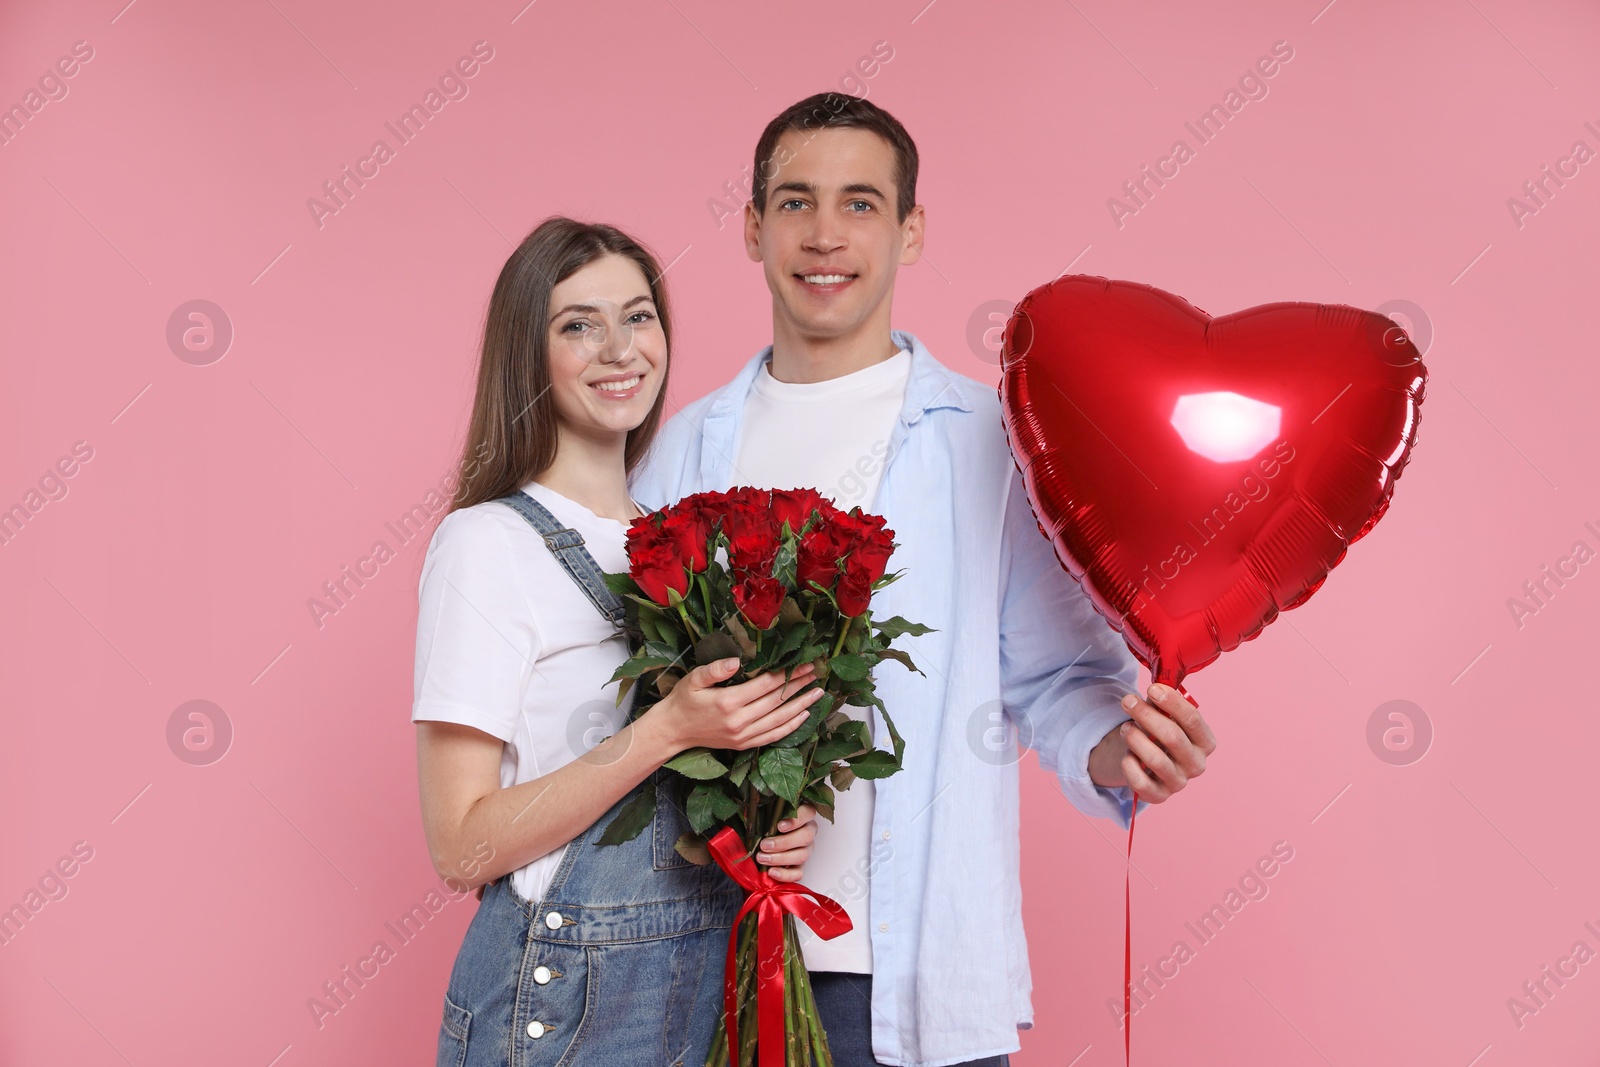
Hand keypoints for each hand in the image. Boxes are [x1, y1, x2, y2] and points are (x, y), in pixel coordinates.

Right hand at [651, 659, 822, 752]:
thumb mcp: (694, 679)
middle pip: (776, 702)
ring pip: (779, 720)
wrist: (673, 730)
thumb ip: (715, 669)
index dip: (787, 674)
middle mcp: (739, 721)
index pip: (766, 686)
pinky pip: (773, 736)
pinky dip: (791, 727)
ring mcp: (743, 736)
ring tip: (817, 693)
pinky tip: (803, 716)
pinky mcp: (744, 745)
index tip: (804, 664)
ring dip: (801, 706)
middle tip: (817, 674)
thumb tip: (737, 662)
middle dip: (799, 686)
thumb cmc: (684, 700)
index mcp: (728, 702)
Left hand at [756, 804, 817, 883]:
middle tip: (765, 845)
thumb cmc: (763, 823)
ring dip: (781, 858)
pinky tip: (771, 872)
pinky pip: (798, 873)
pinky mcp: (800, 866)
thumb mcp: (762, 813)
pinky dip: (785, 874)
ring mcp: (806, 850)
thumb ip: (762, 809)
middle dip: (784, 842)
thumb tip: (750, 808)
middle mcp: (808, 831)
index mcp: (803, 814)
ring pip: (802, 855)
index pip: (808, 812)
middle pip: (806, 836)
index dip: (796, 820)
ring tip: (762, 858)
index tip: (779, 826)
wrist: (759, 844)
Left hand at [1088, 682, 1215, 802]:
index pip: (1192, 720)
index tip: (1152, 688)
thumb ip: (1161, 704)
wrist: (1145, 763)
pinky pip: (1141, 782)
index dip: (1172, 702)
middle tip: (1127, 701)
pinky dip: (1129, 766)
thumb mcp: (1163, 716)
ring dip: (1135, 738)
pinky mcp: (1159, 796)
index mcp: (1205, 742)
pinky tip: (1126, 755)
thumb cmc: (1158, 733)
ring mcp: (1179, 782)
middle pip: (1173, 737)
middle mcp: (1197, 764)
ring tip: (1124, 728)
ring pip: (1156, 760)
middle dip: (1146, 715)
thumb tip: (1155, 690)